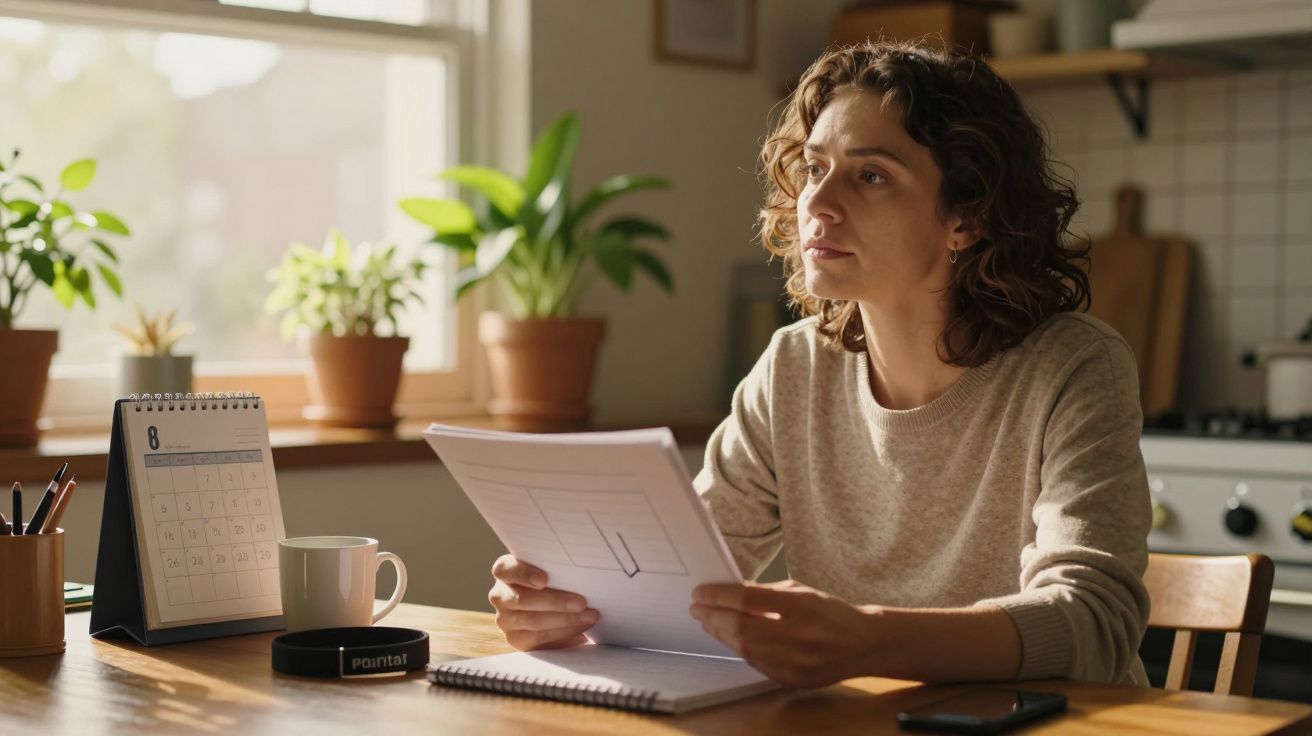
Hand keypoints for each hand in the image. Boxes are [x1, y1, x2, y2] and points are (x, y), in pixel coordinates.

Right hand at [488, 555, 599, 650]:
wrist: (552, 603)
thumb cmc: (554, 578)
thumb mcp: (551, 568)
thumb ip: (556, 567)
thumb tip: (579, 569)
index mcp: (504, 571)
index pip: (505, 569)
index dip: (524, 574)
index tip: (544, 580)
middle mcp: (500, 595)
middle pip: (522, 599)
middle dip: (555, 602)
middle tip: (581, 603)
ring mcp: (505, 619)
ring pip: (533, 621)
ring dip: (565, 620)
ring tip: (589, 616)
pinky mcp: (516, 639)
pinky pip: (540, 639)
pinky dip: (564, 633)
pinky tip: (580, 628)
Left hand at [690, 579, 878, 687]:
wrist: (863, 644)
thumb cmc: (830, 612)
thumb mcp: (800, 591)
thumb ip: (765, 592)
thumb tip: (729, 592)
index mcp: (801, 606)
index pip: (749, 599)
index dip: (719, 596)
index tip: (701, 593)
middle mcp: (799, 636)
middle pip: (742, 627)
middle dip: (714, 616)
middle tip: (697, 608)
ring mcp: (796, 662)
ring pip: (745, 648)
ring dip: (722, 634)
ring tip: (709, 622)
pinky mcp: (793, 680)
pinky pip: (756, 664)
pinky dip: (740, 649)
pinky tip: (730, 638)